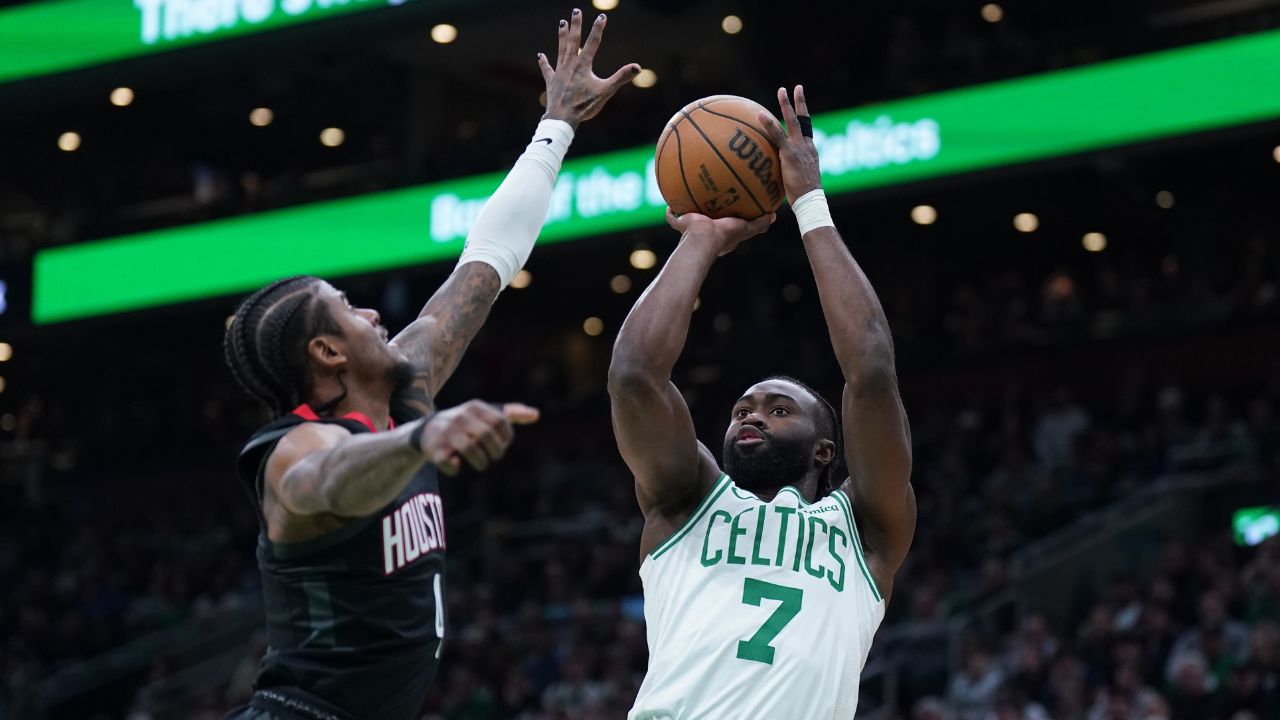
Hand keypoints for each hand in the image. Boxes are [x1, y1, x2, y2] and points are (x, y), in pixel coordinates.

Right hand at [417, 400, 539, 475]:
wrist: (428, 430)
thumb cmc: (466, 423)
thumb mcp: (486, 414)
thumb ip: (512, 414)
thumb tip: (536, 414)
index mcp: (475, 407)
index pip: (500, 421)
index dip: (507, 437)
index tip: (503, 444)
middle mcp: (460, 417)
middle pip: (486, 435)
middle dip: (496, 451)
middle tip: (495, 456)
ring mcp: (447, 433)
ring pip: (469, 449)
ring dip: (481, 462)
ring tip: (482, 464)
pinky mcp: (435, 449)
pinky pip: (449, 462)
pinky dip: (455, 468)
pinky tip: (457, 465)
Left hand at [537, 9, 639, 129]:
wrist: (562, 118)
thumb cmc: (584, 105)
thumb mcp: (606, 91)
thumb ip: (621, 77)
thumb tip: (637, 67)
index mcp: (583, 65)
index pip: (593, 42)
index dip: (598, 29)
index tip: (602, 17)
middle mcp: (570, 64)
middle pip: (573, 40)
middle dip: (576, 25)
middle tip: (576, 11)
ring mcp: (559, 72)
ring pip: (561, 50)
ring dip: (562, 36)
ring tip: (561, 23)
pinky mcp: (552, 81)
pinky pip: (547, 69)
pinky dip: (544, 62)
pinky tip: (540, 55)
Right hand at [666, 207, 774, 257]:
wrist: (703, 238)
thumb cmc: (725, 234)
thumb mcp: (746, 229)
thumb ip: (760, 224)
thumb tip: (773, 216)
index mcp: (719, 234)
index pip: (723, 224)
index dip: (726, 218)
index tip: (729, 207)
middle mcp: (704, 232)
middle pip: (705, 219)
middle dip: (706, 211)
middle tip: (709, 198)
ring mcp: (690, 229)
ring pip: (687, 217)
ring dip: (687, 208)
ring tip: (688, 193)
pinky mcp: (680, 224)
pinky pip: (672, 217)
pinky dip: (670, 211)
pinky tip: (671, 199)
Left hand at [758, 85, 821, 203]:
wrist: (809, 200)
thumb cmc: (802, 197)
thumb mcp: (797, 181)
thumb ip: (788, 173)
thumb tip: (775, 177)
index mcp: (810, 151)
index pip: (806, 131)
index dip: (804, 118)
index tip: (801, 107)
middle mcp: (807, 146)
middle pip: (804, 119)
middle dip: (800, 102)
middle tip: (796, 88)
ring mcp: (799, 148)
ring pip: (793, 121)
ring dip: (786, 104)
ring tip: (781, 90)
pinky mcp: (790, 153)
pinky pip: (777, 135)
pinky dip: (769, 124)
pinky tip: (760, 114)